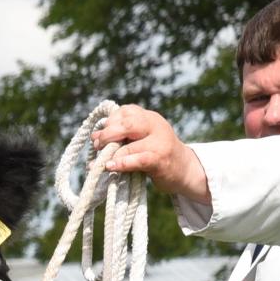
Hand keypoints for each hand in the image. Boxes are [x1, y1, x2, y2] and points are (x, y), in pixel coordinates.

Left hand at [92, 105, 208, 203]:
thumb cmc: (156, 154)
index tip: (99, 135)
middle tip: (97, 146)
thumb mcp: (141, 139)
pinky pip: (138, 159)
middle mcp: (155, 126)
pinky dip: (122, 163)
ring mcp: (160, 142)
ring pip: (129, 145)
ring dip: (111, 154)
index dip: (110, 122)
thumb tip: (95, 136)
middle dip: (108, 134)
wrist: (184, 169)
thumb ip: (122, 136)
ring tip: (101, 161)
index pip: (126, 111)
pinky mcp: (161, 159)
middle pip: (127, 123)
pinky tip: (111, 167)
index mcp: (149, 118)